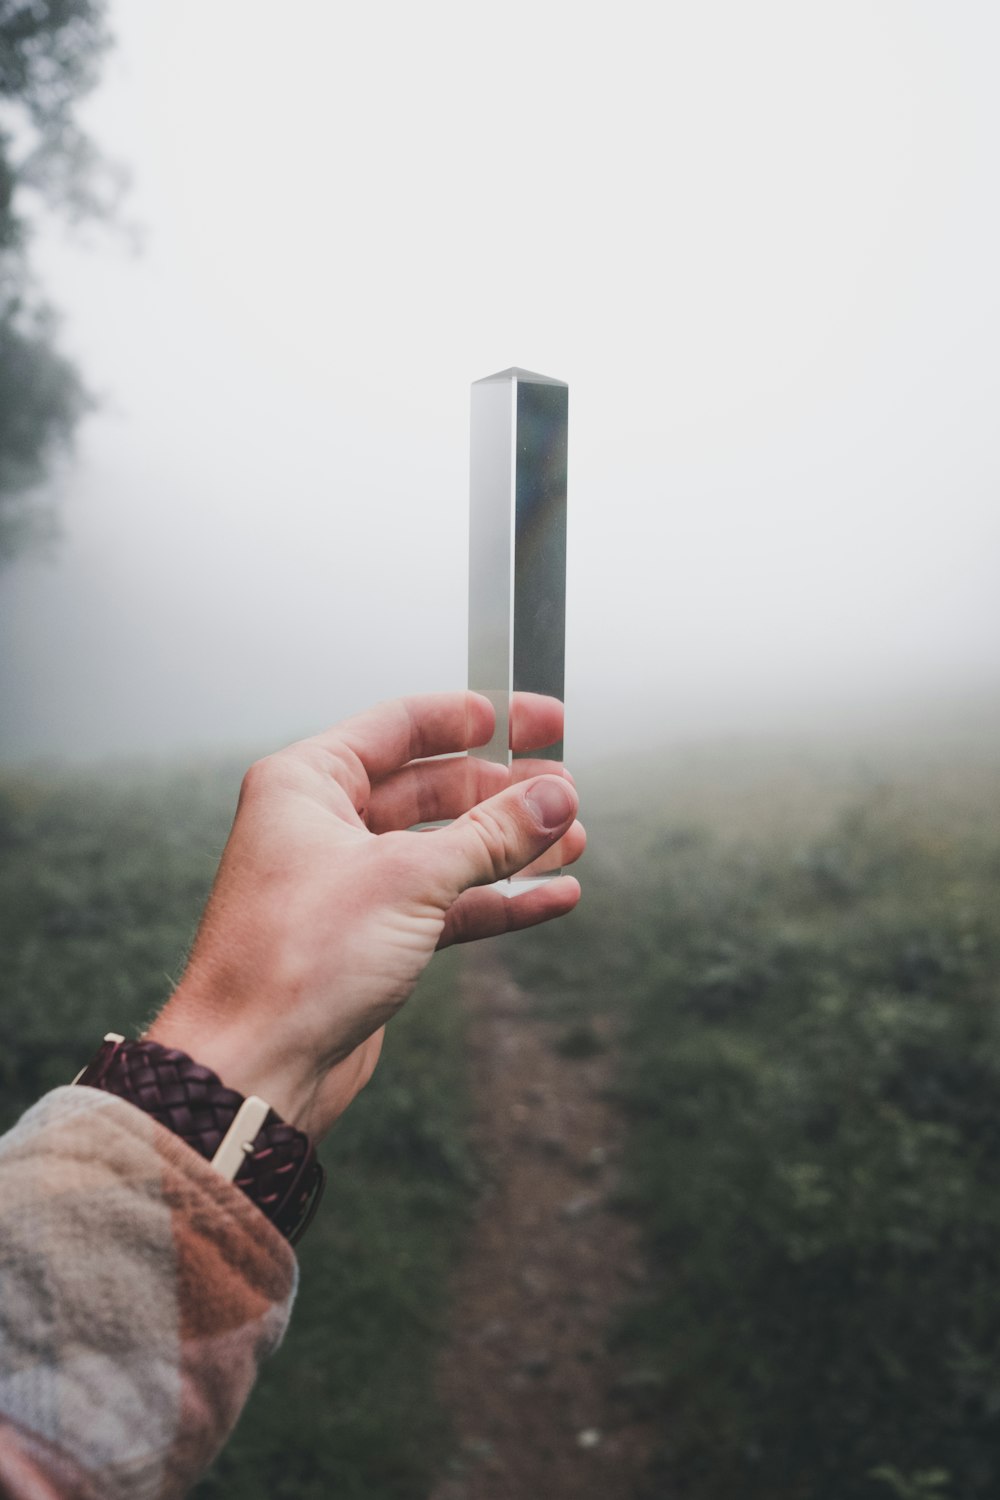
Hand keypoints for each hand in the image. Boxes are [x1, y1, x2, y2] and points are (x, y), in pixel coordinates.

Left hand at [146, 692, 583, 1137]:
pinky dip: (497, 899)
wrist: (255, 1069)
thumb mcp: (408, 880)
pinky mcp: (370, 938)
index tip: (535, 719)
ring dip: (509, 847)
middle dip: (502, 791)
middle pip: (431, 788)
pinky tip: (550, 896)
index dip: (476, 717)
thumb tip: (552, 799)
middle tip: (564, 792)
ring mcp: (349, 884)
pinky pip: (446, 904)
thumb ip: (490, 835)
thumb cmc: (292, 964)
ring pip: (444, 848)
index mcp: (307, 784)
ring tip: (570, 841)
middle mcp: (322, 826)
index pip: (403, 726)